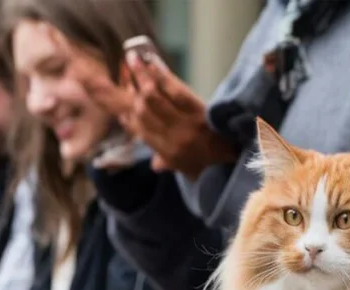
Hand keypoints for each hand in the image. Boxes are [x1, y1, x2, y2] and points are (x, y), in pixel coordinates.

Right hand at [67, 44, 234, 178]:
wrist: (239, 163)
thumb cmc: (215, 165)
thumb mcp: (189, 171)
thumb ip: (170, 164)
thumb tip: (155, 166)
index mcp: (166, 153)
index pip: (138, 130)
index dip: (122, 112)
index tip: (110, 97)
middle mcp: (170, 141)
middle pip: (140, 112)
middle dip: (127, 90)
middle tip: (122, 72)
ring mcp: (184, 127)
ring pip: (153, 99)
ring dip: (140, 76)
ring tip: (132, 58)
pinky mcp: (199, 114)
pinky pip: (175, 91)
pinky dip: (161, 75)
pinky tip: (153, 63)